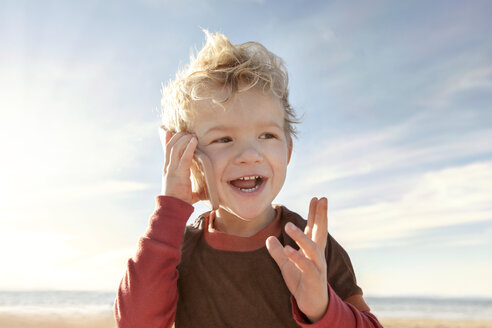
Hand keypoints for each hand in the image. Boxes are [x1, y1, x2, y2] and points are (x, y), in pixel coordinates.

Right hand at [159, 129, 200, 204]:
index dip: (169, 139)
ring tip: (192, 135)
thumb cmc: (180, 201)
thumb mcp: (184, 188)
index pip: (167, 150)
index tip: (172, 131)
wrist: (173, 210)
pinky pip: (184, 157)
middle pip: (170, 146)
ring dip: (184, 139)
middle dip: (179, 136)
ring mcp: (172, 170)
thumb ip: (188, 183)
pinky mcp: (179, 174)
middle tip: (188, 131)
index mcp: (168, 170)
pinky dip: (189, 148)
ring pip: (175, 149)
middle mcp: (168, 168)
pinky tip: (194, 141)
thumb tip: (196, 184)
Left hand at [266, 197, 328, 322]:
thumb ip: (278, 252)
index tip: (317, 198)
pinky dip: (297, 257)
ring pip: (312, 248)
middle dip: (321, 216)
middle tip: (322, 199)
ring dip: (300, 236)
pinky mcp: (314, 279)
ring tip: (288, 225)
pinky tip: (287, 249)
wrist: (311, 304)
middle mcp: (317, 255)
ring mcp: (318, 267)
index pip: (315, 228)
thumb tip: (268, 239)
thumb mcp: (286, 265)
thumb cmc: (301, 282)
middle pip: (321, 232)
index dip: (316, 214)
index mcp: (312, 250)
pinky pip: (306, 266)